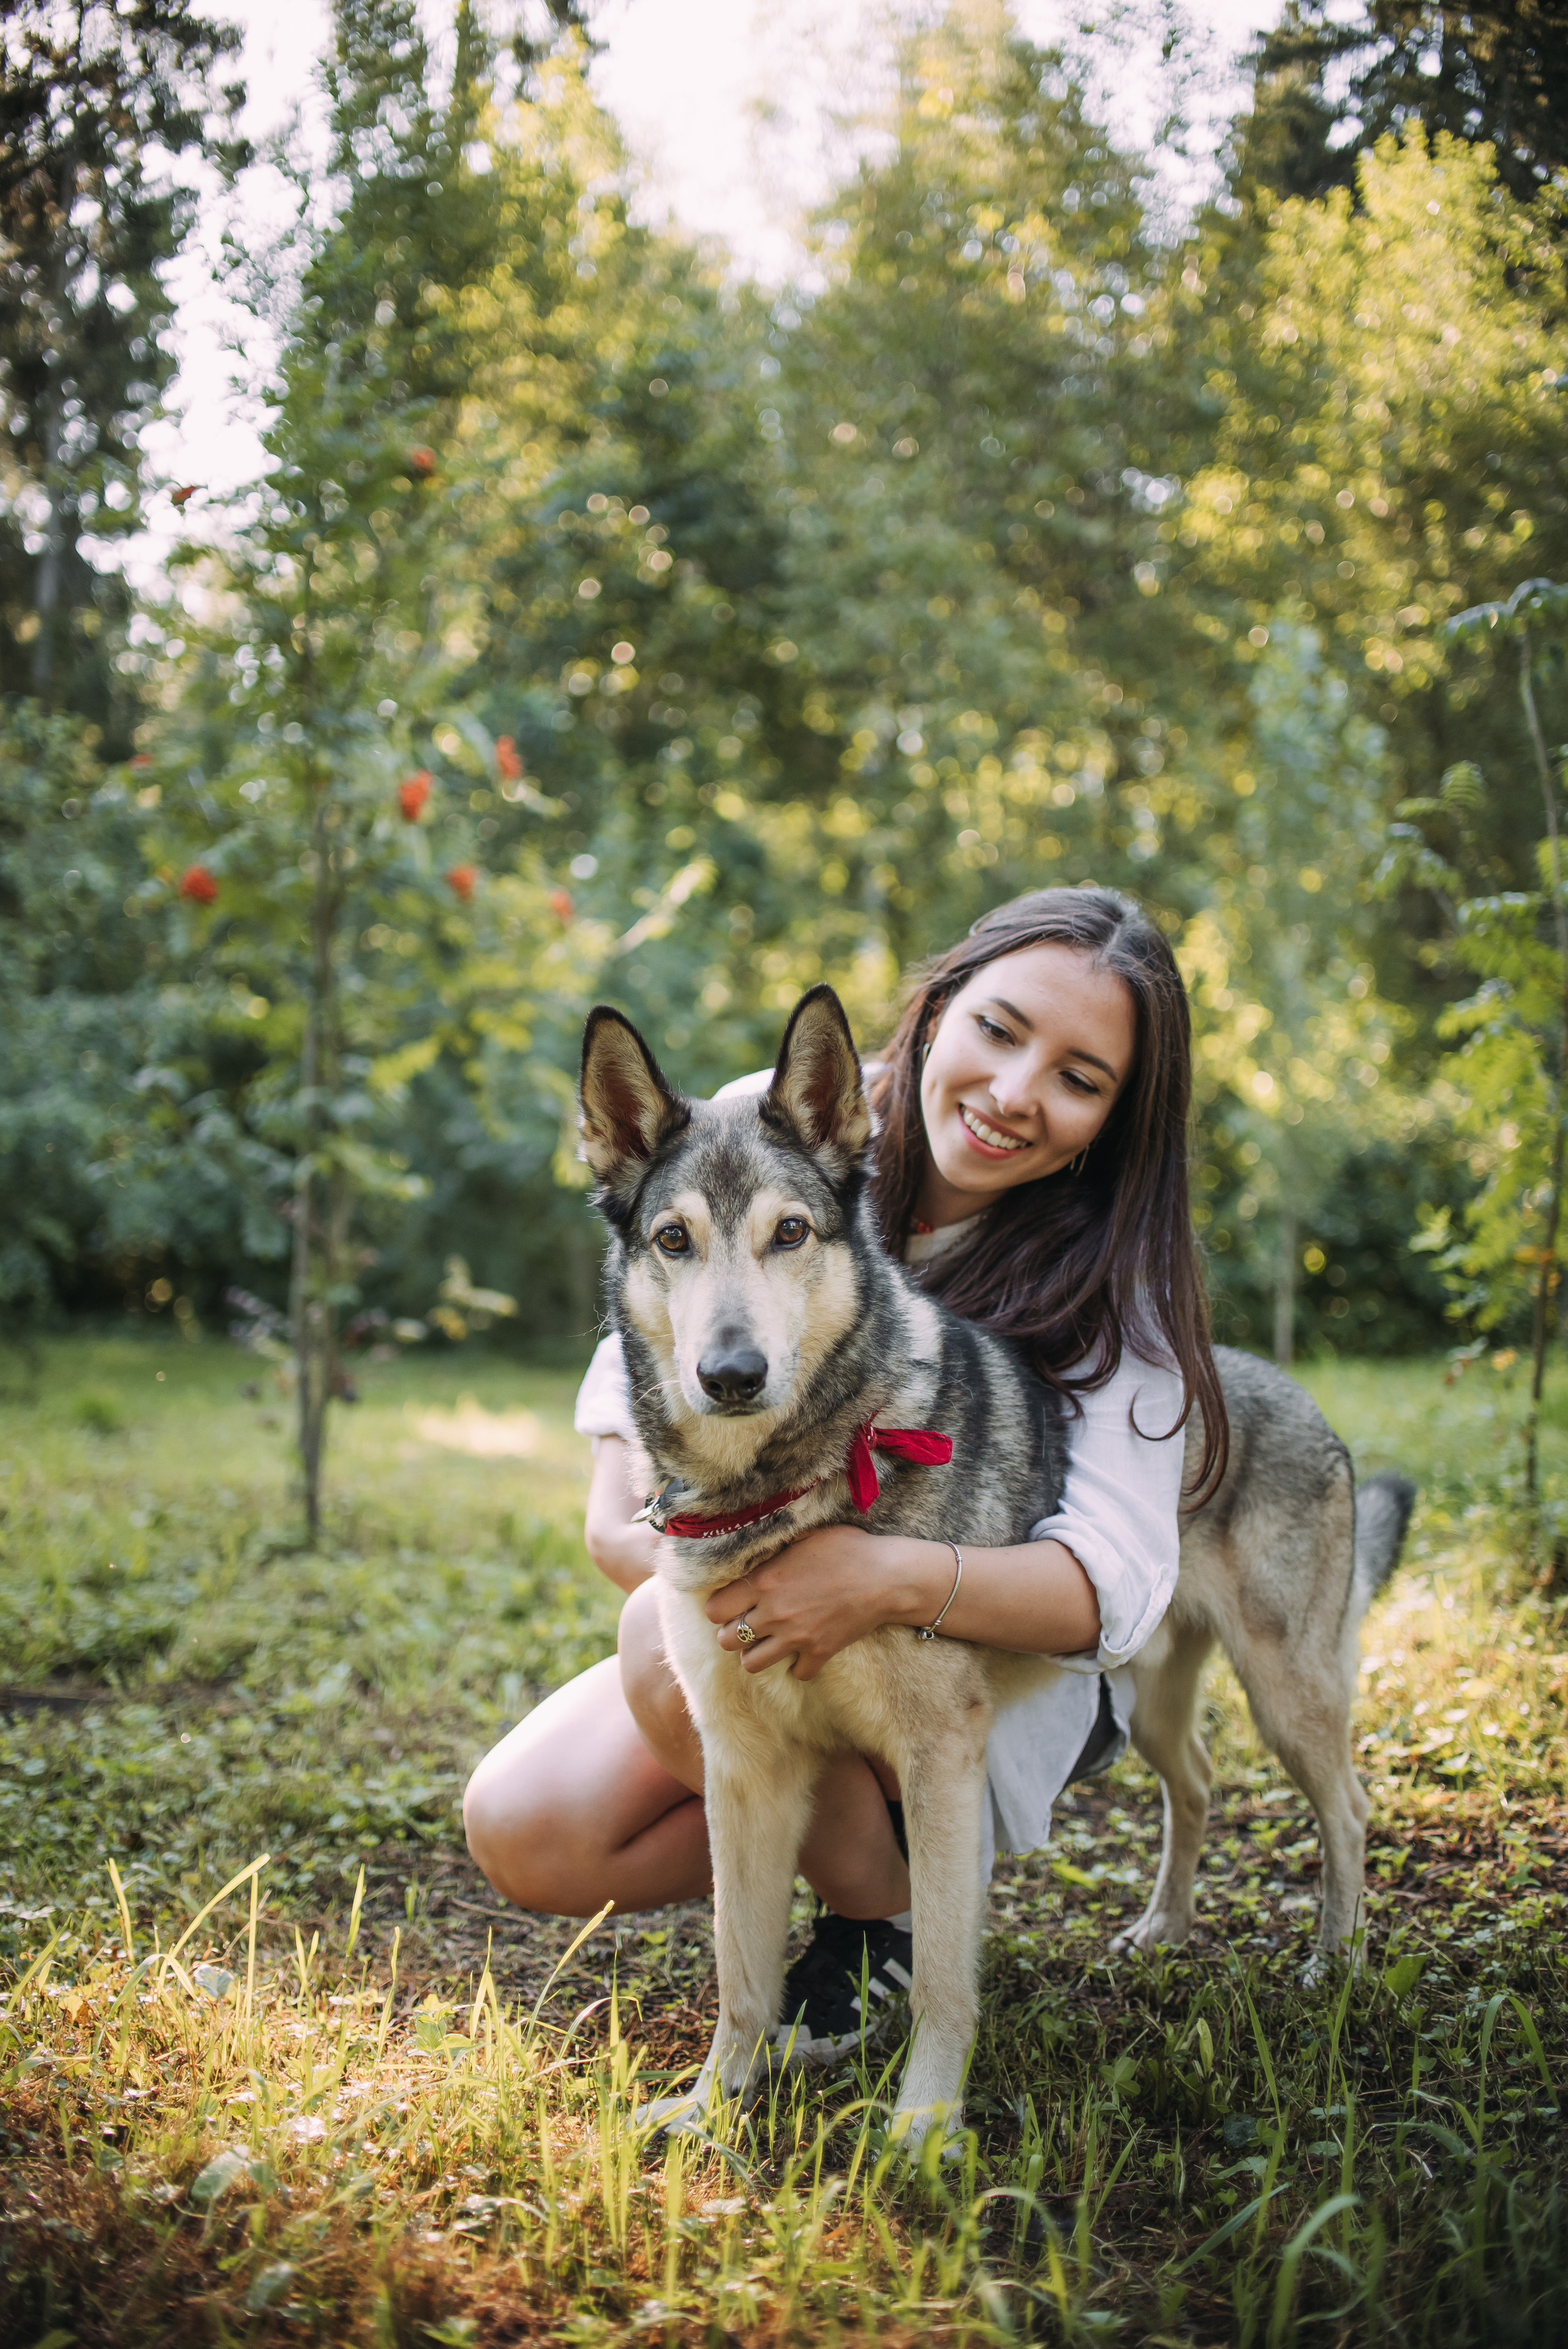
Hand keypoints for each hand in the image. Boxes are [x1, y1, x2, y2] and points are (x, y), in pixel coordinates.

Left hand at [706, 1524, 910, 1681]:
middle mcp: (774, 1613)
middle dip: (732, 1632)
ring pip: (751, 1664)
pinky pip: (796, 1674)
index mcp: (764, 1582)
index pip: (715, 1610)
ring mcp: (796, 1637)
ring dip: (756, 1653)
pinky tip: (803, 1649)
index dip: (719, 1608)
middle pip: (726, 1640)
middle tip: (747, 1622)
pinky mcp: (819, 1653)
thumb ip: (773, 1549)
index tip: (730, 1603)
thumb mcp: (804, 1537)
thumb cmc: (847, 1549)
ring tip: (767, 1640)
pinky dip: (797, 1665)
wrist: (887, 1577)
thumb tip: (752, 1549)